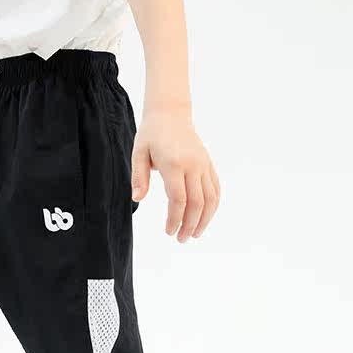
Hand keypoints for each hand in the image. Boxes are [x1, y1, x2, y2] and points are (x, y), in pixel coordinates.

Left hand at [131, 106, 220, 241]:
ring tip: (195, 234)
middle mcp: (192, 165)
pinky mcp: (208, 164)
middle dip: (190, 225)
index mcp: (174, 164)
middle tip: (181, 239)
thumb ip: (138, 177)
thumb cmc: (151, 134)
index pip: (178, 199)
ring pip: (210, 198)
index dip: (175, 219)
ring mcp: (203, 164)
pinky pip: (215, 188)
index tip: (169, 231)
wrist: (171, 113)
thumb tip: (137, 198)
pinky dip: (213, 206)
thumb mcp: (138, 153)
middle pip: (197, 202)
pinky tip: (205, 218)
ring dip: (205, 219)